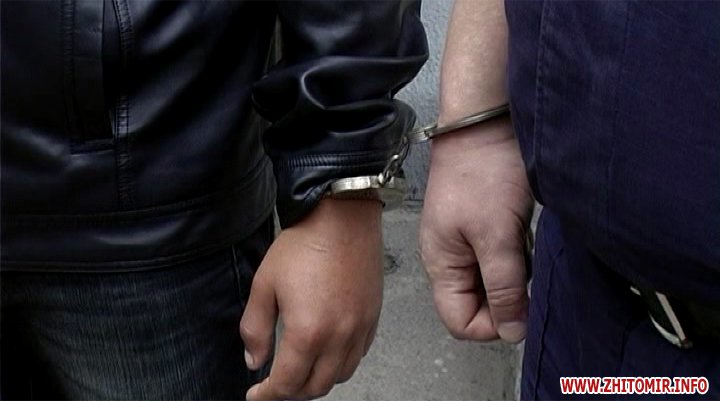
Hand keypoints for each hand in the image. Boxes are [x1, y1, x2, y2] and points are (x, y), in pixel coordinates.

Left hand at [240, 198, 382, 400]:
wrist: (342, 217)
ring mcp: (360, 328)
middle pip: (316, 387)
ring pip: (341, 375)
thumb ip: (255, 328)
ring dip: (318, 380)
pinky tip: (327, 351)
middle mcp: (339, 337)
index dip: (267, 395)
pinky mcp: (373, 317)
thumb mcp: (265, 284)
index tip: (256, 395)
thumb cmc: (305, 243)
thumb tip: (254, 360)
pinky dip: (341, 363)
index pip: (287, 384)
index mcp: (308, 332)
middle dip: (292, 392)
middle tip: (276, 384)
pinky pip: (358, 355)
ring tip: (301, 370)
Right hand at [419, 116, 532, 342]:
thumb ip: (504, 288)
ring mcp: (465, 240)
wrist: (484, 122)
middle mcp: (449, 258)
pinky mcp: (483, 224)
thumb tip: (512, 333)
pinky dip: (517, 252)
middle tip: (524, 268)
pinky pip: (501, 256)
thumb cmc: (483, 172)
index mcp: (440, 264)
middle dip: (507, 295)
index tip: (521, 306)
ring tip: (521, 241)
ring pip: (493, 280)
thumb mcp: (496, 236)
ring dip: (514, 272)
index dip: (493, 324)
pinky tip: (521, 230)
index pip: (461, 321)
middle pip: (477, 303)